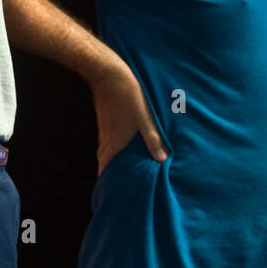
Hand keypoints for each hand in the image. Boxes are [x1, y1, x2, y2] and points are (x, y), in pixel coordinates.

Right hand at [89, 58, 168, 176]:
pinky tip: (121, 148)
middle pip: (104, 164)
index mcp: (116, 143)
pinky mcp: (105, 122)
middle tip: (116, 187)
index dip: (107, 182)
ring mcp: (104, 130)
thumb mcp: (146, 117)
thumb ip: (153, 139)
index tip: (109, 193)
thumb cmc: (129, 95)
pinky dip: (112, 150)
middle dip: (110, 176)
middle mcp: (107, 140)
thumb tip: (162, 160)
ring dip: (111, 163)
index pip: (106, 169)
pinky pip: (107, 142)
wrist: (108, 73)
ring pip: (105, 153)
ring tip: (119, 172)